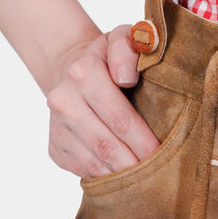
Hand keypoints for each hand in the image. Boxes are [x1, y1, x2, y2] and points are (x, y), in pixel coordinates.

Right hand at [46, 24, 160, 176]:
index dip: (144, 140)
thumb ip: (129, 49)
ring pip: (92, 162)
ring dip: (120, 176)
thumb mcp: (123, 38)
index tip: (164, 152)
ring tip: (145, 180)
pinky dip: (105, 176)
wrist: (69, 66)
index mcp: (84, 73)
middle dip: (135, 163)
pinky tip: (123, 175)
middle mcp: (64, 101)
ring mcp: (57, 126)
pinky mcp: (53, 146)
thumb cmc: (108, 55)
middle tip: (160, 174)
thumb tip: (126, 78)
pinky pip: (81, 169)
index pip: (120, 117)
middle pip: (106, 145)